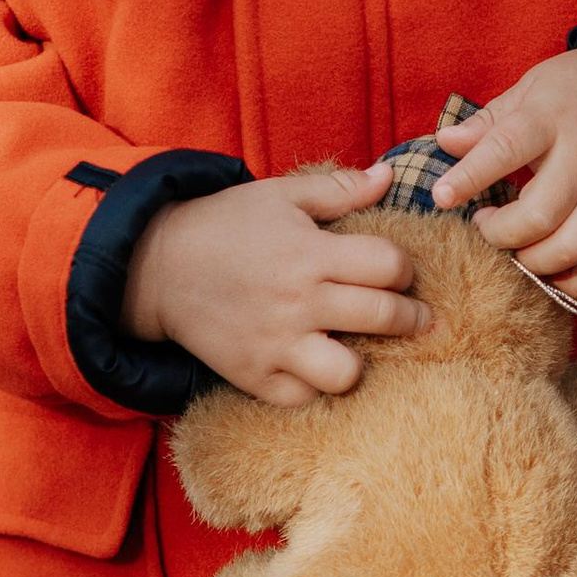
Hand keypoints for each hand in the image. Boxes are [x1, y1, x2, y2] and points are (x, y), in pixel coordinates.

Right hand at [125, 158, 434, 404]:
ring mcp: (275, 343)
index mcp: (310, 252)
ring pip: (347, 373)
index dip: (405, 269)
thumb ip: (338, 189)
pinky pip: (303, 398)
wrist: (158, 266)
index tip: (400, 273)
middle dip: (412, 319)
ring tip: (356, 348)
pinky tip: (314, 365)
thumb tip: (388, 178)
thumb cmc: (227, 224)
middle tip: (417, 318)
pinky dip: (313, 386)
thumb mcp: (280, 195)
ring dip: (360, 362)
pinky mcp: (253, 375)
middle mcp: (297, 300)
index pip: (389, 266)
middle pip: (383, 317)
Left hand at [428, 47, 576, 299]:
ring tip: (516, 248)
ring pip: (573, 247)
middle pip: (540, 215)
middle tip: (484, 225)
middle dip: (500, 234)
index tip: (441, 197)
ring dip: (534, 262)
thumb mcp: (534, 86)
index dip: (470, 176)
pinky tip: (552, 271)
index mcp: (554, 117)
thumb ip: (489, 120)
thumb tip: (444, 143)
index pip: (507, 147)